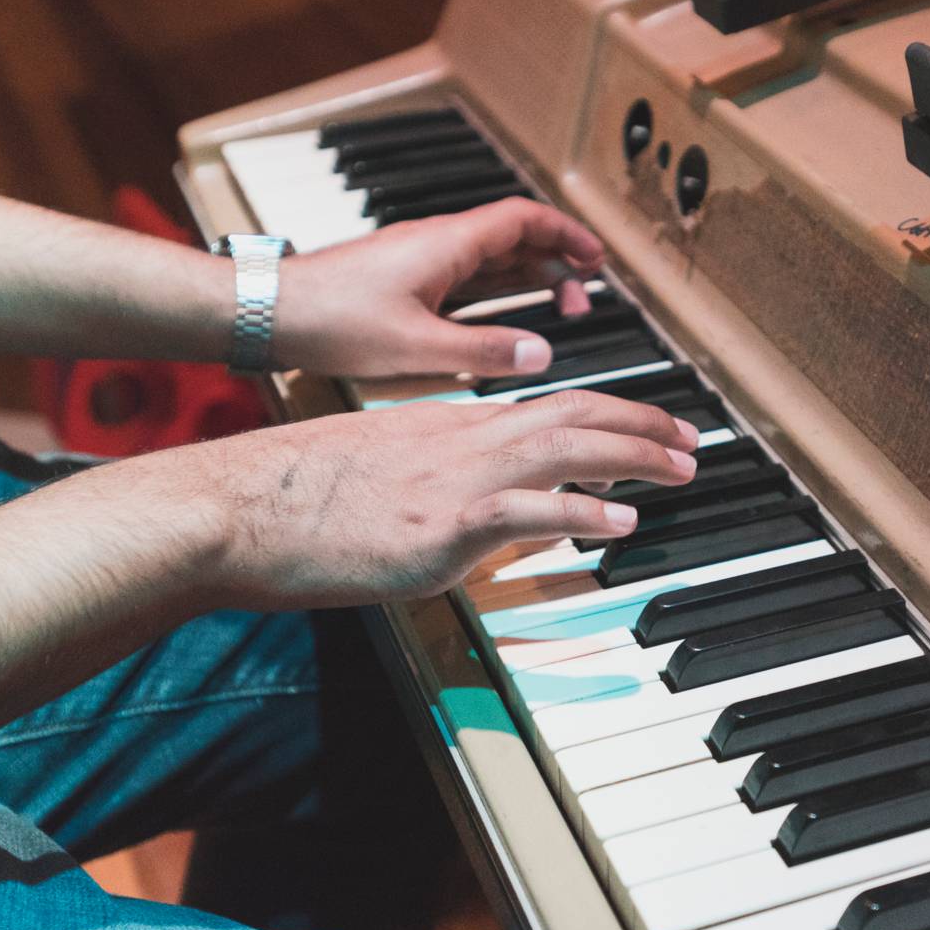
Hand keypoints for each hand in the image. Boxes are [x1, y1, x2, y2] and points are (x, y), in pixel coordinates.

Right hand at [174, 388, 698, 608]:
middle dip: (643, 423)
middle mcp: (461, 439)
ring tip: (681, 467)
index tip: (648, 426)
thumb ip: (430, 487)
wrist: (238, 507)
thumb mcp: (376, 477)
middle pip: (574, 412)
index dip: (610, 411)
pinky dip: (584, 510)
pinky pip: (529, 508)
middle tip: (691, 441)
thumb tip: (467, 520)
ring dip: (635, 455)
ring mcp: (454, 479)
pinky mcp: (441, 525)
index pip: (547, 404)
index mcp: (446, 424)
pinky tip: (622, 519)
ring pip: (566, 446)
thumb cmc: (291, 500)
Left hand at [271, 197, 604, 378]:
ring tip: (557, 310)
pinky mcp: (402, 281)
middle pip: (513, 238)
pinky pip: (465, 278)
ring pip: (490, 260)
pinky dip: (495, 294)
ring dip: (527, 279)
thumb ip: (484, 351)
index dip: (567, 236)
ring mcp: (418, 261)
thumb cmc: (332, 319)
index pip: (525, 220)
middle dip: (556, 262)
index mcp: (448, 244)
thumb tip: (540, 355)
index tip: (597, 261)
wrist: (269, 312)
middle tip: (584, 295)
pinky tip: (501, 321)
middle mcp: (436, 243)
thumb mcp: (418, 345)